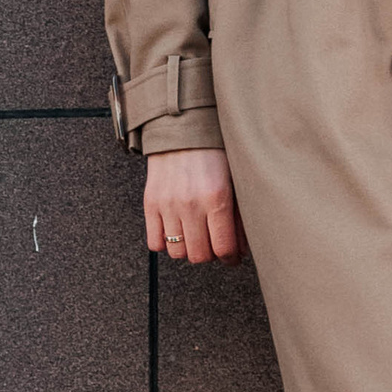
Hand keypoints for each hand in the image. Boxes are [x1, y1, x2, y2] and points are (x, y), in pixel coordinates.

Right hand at [146, 149, 241, 265]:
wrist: (182, 134)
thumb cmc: (214, 156)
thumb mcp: (235, 182)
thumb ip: (239, 216)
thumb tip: (242, 249)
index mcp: (217, 198)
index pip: (223, 247)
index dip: (231, 258)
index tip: (232, 257)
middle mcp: (191, 205)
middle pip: (200, 255)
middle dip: (211, 255)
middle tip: (215, 246)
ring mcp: (167, 206)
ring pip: (177, 252)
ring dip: (188, 251)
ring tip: (196, 239)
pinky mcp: (149, 204)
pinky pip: (155, 243)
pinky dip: (166, 244)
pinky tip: (176, 233)